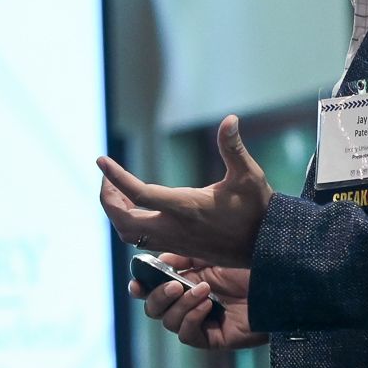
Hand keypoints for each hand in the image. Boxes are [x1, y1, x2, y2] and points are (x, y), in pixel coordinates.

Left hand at [98, 115, 273, 267]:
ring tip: (116, 191)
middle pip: (124, 221)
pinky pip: (140, 240)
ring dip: (116, 213)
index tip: (101, 161)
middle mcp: (175, 228)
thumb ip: (233, 148)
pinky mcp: (177, 249)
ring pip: (129, 234)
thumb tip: (230, 119)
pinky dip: (128, 223)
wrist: (267, 247)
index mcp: (186, 207)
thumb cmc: (258, 210)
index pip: (140, 194)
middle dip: (108, 198)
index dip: (116, 178)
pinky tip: (134, 207)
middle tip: (106, 178)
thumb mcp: (248, 175)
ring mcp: (174, 241)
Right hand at [127, 254, 267, 350]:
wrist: (281, 282)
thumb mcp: (213, 255)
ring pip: (169, 323)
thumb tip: (157, 260)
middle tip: (174, 285)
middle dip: (158, 297)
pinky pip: (188, 336)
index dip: (140, 287)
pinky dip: (191, 319)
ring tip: (203, 290)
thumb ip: (183, 257)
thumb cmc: (253, 265)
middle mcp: (190, 304)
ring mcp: (202, 322)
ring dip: (181, 305)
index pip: (152, 289)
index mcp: (187, 283)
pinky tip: (206, 305)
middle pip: (154, 309)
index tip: (136, 283)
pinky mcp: (214, 338)